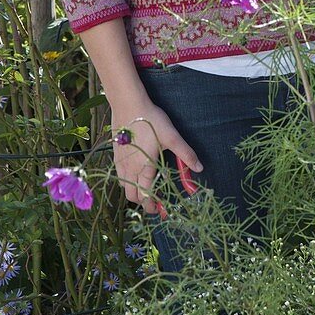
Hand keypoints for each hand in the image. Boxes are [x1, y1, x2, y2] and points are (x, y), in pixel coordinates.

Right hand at [111, 99, 202, 215]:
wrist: (128, 104)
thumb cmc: (151, 121)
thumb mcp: (172, 137)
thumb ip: (186, 154)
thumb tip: (199, 168)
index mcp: (143, 168)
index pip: (145, 196)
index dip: (152, 205)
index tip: (160, 210)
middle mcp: (129, 169)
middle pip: (132, 196)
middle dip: (142, 201)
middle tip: (154, 201)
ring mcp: (119, 162)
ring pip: (124, 186)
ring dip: (133, 191)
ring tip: (145, 188)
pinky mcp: (115, 154)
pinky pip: (119, 175)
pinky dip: (126, 180)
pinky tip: (134, 172)